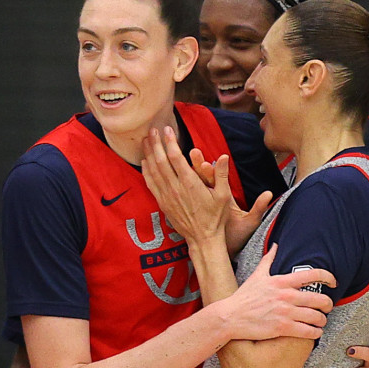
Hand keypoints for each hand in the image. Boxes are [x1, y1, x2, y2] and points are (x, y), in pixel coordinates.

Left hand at [142, 125, 231, 245]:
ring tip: (146, 140)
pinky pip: (151, 183)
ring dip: (149, 154)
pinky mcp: (162, 203)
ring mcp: (167, 196)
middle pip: (161, 161)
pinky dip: (146, 171)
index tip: (167, 129)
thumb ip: (221, 175)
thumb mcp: (223, 196)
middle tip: (153, 129)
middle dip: (156, 143)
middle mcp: (175, 188)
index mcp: (190, 183)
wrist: (202, 239)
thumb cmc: (215, 217)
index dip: (170, 142)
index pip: (175, 157)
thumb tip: (224, 156)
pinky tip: (144, 161)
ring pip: (153, 171)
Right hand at [185, 146, 271, 254]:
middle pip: (203, 179)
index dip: (213, 171)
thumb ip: (258, 207)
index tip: (209, 163)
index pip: (217, 181)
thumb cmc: (238, 236)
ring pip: (193, 188)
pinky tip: (171, 183)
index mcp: (224, 197)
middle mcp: (212, 198)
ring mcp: (202, 205)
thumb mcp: (250, 221)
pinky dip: (180, 192)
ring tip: (183, 165)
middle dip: (198, 167)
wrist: (228, 251)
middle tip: (194, 154)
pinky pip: (186, 201)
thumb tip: (269, 193)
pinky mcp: (195, 214)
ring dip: (189, 176)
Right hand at [221, 245, 334, 341]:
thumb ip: (269, 260)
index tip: (333, 282)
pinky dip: (315, 333)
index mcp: (281, 281)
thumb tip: (275, 246)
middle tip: (327, 307)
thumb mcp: (257, 275)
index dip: (328, 277)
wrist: (230, 317)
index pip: (312, 275)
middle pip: (320, 299)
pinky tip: (315, 332)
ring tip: (321, 321)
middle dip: (328, 304)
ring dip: (322, 320)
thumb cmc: (243, 297)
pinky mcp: (282, 328)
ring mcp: (285, 312)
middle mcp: (286, 296)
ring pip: (316, 317)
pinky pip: (308, 331)